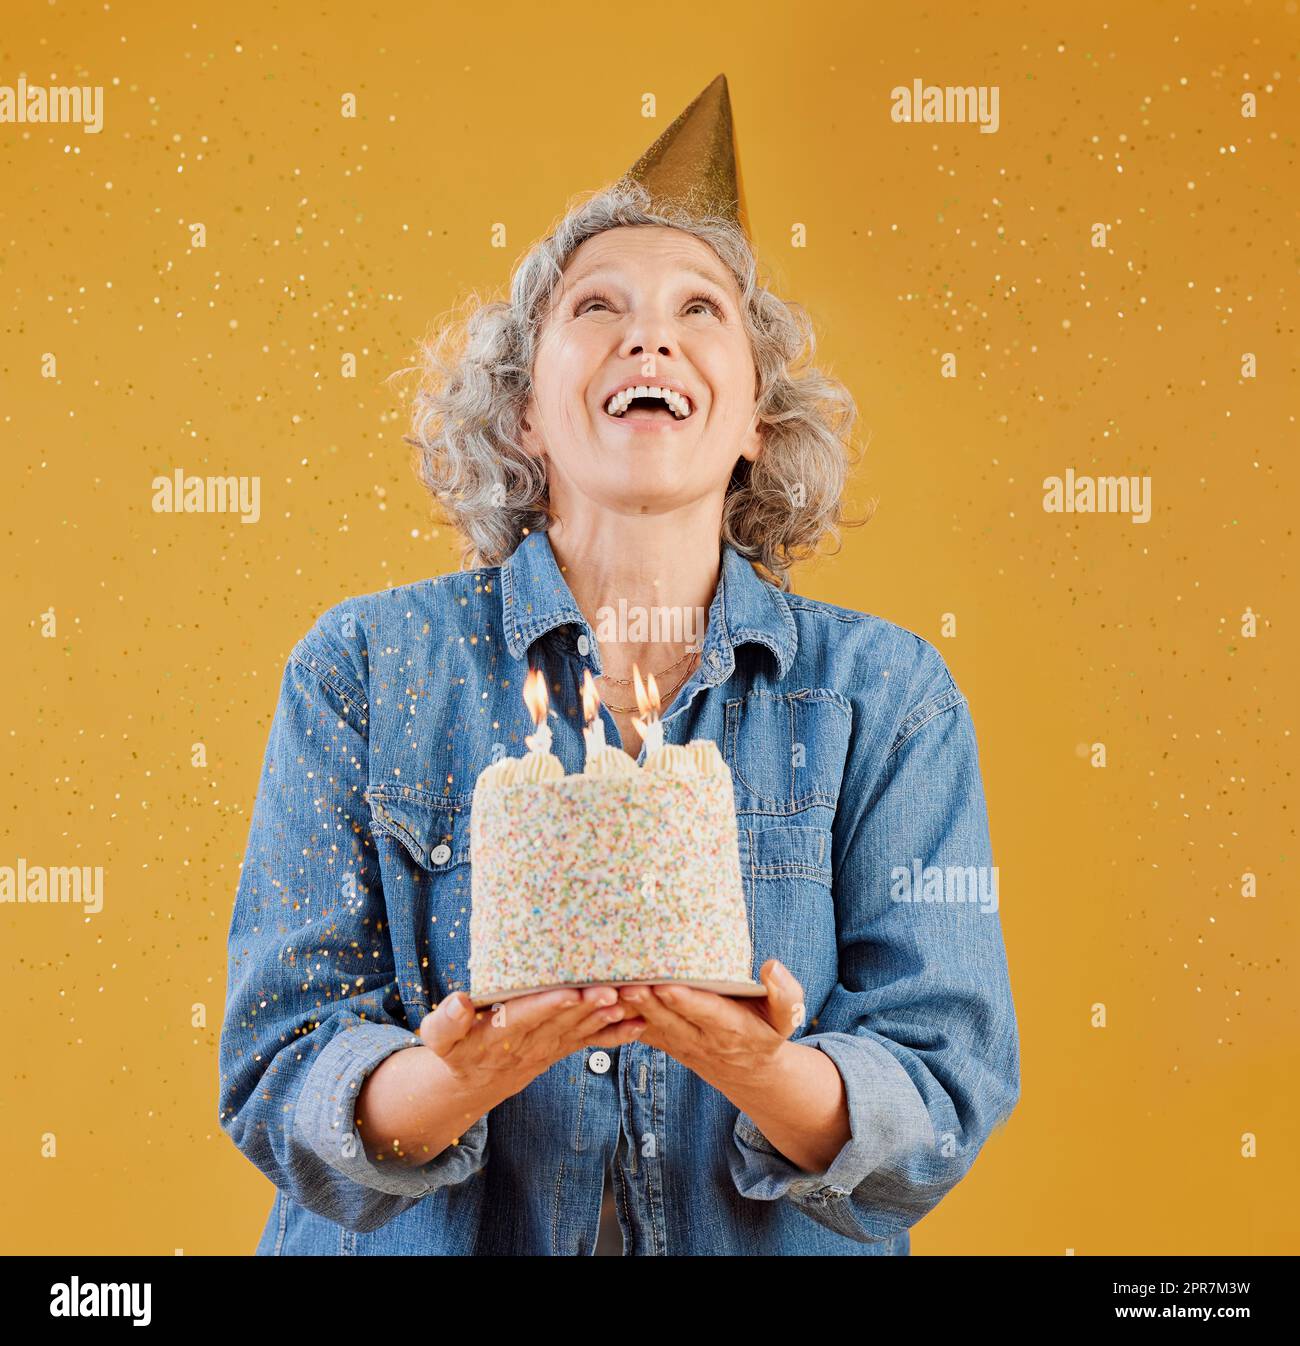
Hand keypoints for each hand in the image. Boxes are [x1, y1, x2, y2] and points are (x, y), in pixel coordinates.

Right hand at [418, 984, 647, 1108]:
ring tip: (630, 1000)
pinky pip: (593, 1041)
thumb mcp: (441, 1040)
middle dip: (587, 1007)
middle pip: (562, 1022)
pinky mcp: (565, 1046)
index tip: (569, 993)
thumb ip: (446, 1023)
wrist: (478, 1080)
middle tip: (612, 992)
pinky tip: (640, 1025)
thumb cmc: (458, 1049)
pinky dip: (618, 1034)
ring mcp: (551, 1046)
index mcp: (499, 1035)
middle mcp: (531, 1042)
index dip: (548, 1006)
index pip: (526, 1017)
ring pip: (582, 1029)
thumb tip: (459, 1002)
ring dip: (607, 1017)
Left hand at [615, 959, 804, 1088]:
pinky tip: (600, 1003)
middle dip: (648, 1003)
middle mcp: (702, 1038)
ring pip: (650, 1027)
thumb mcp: (786, 1018)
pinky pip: (639, 1033)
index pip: (707, 1013)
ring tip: (607, 990)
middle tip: (627, 983)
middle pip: (671, 1020)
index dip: (686, 1001)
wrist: (749, 1071)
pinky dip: (618, 1021)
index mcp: (732, 1028)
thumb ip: (786, 995)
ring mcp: (680, 1043)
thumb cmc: (767, 1033)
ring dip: (628, 1011)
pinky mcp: (664, 1042)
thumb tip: (772, 967)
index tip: (666, 985)